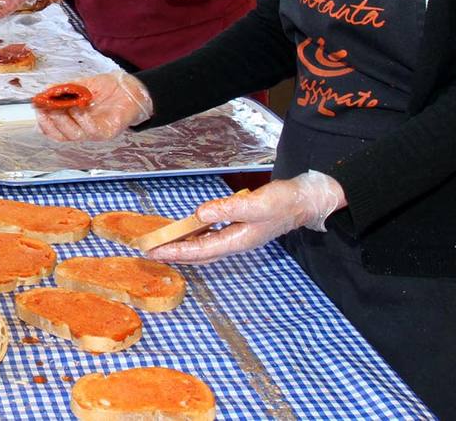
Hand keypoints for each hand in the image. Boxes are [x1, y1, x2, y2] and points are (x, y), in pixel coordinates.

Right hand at [35, 71, 152, 140]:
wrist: (130, 88)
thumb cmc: (106, 88)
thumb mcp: (80, 85)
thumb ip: (63, 89)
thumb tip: (44, 91)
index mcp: (73, 121)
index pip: (53, 130)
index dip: (43, 122)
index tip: (36, 108)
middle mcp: (81, 130)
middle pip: (61, 135)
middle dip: (50, 122)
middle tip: (45, 108)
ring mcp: (93, 133)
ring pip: (74, 135)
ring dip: (64, 122)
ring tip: (60, 107)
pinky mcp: (107, 132)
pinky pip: (92, 131)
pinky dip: (83, 121)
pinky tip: (79, 109)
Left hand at [146, 171, 346, 264]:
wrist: (304, 201)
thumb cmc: (283, 202)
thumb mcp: (255, 204)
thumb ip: (227, 209)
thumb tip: (200, 214)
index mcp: (237, 241)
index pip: (200, 250)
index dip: (176, 251)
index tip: (155, 252)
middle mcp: (235, 243)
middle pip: (199, 254)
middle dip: (175, 254)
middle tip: (151, 252)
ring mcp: (238, 237)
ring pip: (205, 247)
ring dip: (184, 247)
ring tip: (164, 245)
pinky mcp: (240, 229)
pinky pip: (212, 238)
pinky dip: (197, 237)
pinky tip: (189, 231)